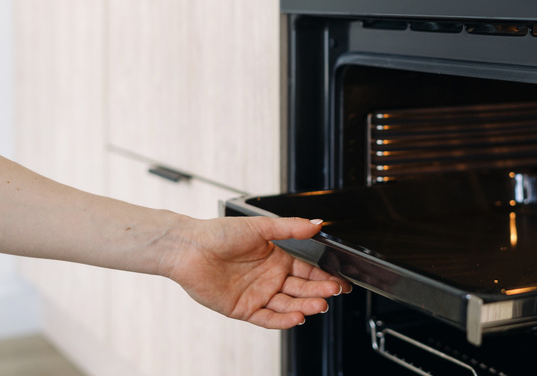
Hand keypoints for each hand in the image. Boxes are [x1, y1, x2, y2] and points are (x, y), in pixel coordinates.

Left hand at [164, 216, 351, 328]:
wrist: (189, 248)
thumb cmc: (219, 233)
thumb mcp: (261, 226)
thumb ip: (291, 227)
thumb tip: (316, 224)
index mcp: (276, 257)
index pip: (307, 270)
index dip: (324, 275)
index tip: (340, 279)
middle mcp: (269, 277)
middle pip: (302, 289)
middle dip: (319, 291)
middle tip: (334, 291)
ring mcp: (258, 294)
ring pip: (288, 305)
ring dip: (305, 305)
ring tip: (319, 304)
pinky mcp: (244, 309)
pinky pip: (267, 318)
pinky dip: (283, 320)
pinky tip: (297, 317)